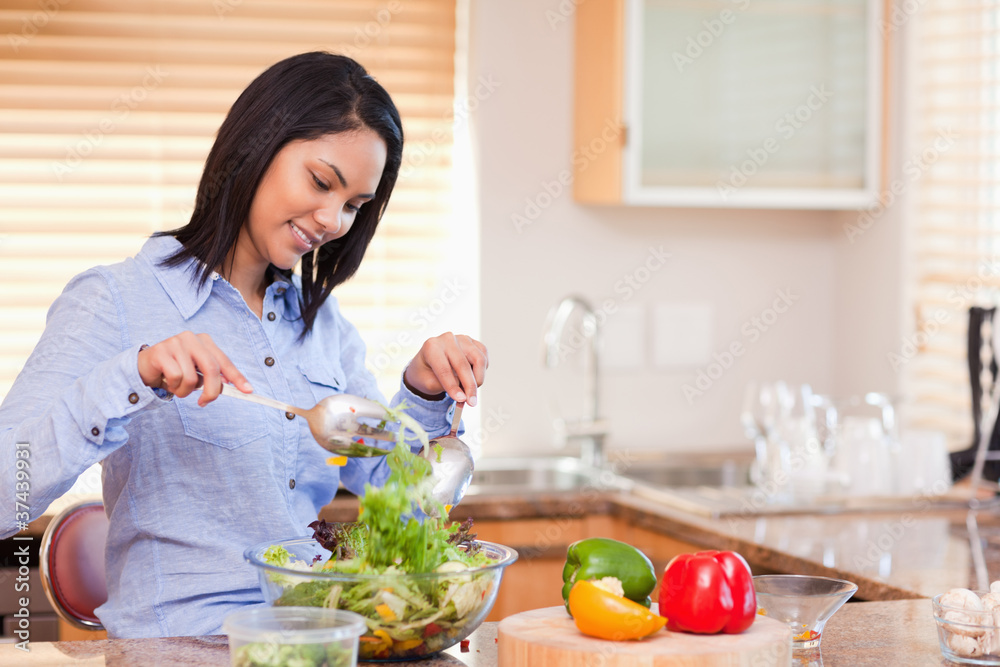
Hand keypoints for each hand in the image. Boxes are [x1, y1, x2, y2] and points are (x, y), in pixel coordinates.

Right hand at [137, 331, 252, 405]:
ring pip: (191, 377)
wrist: (144, 367)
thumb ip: (212, 377)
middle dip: (211, 391)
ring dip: (185, 391)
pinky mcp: (160, 351)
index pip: (224, 361)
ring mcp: (175, 342)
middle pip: (211, 368)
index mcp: (204, 341)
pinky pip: (176, 377)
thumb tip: (232, 388)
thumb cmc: (174, 370)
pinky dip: (173, 386)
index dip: (237, 377)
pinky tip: (167, 382)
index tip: (248, 391)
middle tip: (205, 402)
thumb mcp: (196, 373)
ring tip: (178, 386)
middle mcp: (192, 338)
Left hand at [403, 333, 487, 406]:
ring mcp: (462, 339)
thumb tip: (463, 393)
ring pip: (479, 359)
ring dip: (478, 379)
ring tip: (471, 391)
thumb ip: (444, 386)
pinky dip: (482, 372)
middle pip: (463, 364)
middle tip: (472, 402)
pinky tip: (474, 379)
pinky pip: (484, 358)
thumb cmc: (426, 373)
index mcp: (431, 347)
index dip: (453, 386)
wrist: (429, 364)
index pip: (444, 369)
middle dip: (469, 386)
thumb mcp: (428, 383)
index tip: (460, 399)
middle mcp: (447, 339)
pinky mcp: (473, 343)